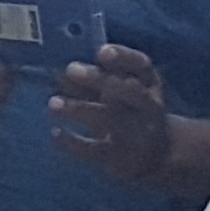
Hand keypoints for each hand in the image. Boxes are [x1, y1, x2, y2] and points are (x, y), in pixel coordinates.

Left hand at [47, 45, 174, 182]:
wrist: (156, 156)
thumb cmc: (130, 113)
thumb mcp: (119, 94)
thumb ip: (93, 81)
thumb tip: (60, 72)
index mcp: (150, 85)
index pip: (142, 66)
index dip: (124, 58)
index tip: (101, 52)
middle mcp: (148, 107)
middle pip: (127, 90)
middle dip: (99, 79)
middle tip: (70, 69)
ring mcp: (137, 134)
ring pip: (110, 119)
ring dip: (80, 109)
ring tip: (53, 102)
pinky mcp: (120, 158)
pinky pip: (94, 150)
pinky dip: (72, 142)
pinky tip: (55, 132)